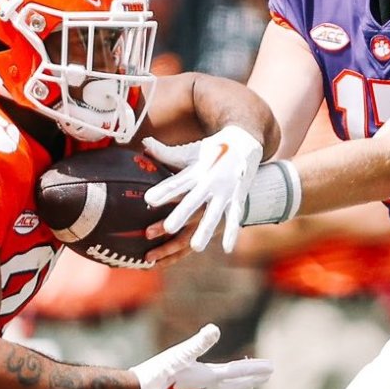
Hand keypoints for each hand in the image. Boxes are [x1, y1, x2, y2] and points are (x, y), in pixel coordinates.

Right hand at [129, 324, 272, 388]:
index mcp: (208, 378)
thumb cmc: (159, 371)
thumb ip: (199, 341)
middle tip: (268, 376)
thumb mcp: (179, 352)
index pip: (238, 372)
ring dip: (239, 386)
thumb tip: (215, 329)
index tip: (271, 368)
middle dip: (252, 379)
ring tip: (248, 386)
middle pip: (236, 384)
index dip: (255, 369)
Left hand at [143, 126, 263, 253]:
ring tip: (196, 247)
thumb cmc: (212, 150)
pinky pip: (235, 217)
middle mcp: (209, 181)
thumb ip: (166, 153)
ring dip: (206, 230)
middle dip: (181, 214)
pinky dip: (232, 232)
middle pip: (193, 200)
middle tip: (168, 228)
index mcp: (195, 171)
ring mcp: (225, 190)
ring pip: (214, 213)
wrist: (245, 140)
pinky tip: (227, 248)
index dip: (163, 191)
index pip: (176, 183)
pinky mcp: (238, 197)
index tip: (149, 200)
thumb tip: (145, 144)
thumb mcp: (190, 152)